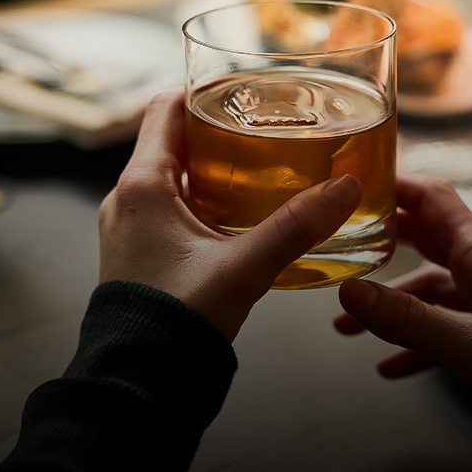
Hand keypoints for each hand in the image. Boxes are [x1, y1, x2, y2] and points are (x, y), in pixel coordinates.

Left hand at [99, 90, 361, 341]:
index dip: (202, 92)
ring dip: (210, 166)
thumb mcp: (243, 269)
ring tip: (259, 168)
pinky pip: (169, 208)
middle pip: (171, 139)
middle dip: (216, 129)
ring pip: (171, 176)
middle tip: (262, 127)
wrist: (139, 383)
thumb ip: (296, 227)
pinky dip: (201, 199)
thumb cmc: (174, 324)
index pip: (164, 108)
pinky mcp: (138, 253)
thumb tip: (344, 189)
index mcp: (143, 186)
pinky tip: (240, 216)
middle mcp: (128, 199)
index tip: (240, 89)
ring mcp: (130, 227)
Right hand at [335, 176, 471, 428]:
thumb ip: (412, 322)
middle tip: (337, 243)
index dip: (394, 186)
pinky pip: (446, 328)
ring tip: (347, 325)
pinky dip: (415, 342)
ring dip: (390, 303)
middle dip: (381, 241)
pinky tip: (391, 366)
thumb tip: (350, 292)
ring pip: (430, 288)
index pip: (433, 201)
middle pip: (425, 239)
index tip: (351, 186)